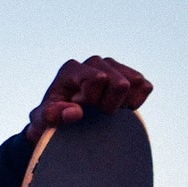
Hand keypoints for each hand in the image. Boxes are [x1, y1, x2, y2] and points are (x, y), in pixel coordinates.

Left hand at [27, 56, 152, 140]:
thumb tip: (75, 112)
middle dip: (109, 105)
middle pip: (120, 83)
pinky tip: (120, 108)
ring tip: (106, 110)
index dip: (92, 100)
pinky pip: (145, 86)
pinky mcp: (128, 77)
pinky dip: (136, 101)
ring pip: (134, 82)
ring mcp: (113, 67)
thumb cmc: (52, 120)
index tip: (80, 110)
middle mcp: (94, 62)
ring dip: (122, 102)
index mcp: (72, 69)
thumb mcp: (42, 122)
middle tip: (94, 112)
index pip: (97, 78)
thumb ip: (52, 116)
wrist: (64, 123)